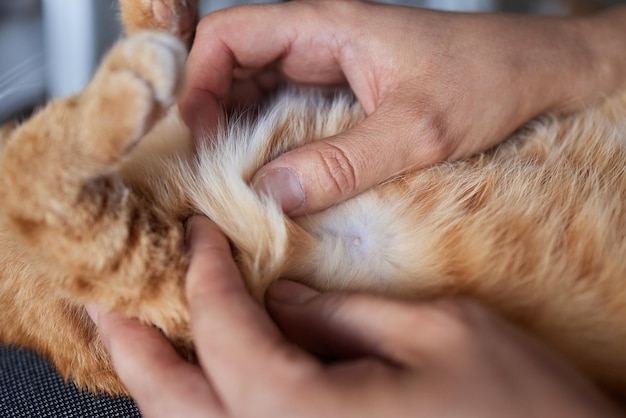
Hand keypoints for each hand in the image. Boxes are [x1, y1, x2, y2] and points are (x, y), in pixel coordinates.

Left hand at [90, 216, 621, 417]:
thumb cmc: (519, 412)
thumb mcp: (438, 331)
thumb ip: (345, 311)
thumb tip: (284, 294)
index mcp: (301, 416)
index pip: (223, 329)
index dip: (205, 273)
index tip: (198, 232)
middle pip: (172, 402)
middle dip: (134, 345)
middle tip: (104, 302)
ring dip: (158, 383)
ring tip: (136, 338)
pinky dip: (203, 408)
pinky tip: (203, 379)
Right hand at [180, 1, 625, 215]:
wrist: (534, 73)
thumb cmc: (487, 79)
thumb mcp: (417, 130)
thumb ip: (343, 163)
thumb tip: (271, 193)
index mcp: (326, 25)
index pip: (229, 34)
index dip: (199, 80)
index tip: (198, 135)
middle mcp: (319, 39)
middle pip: (234, 63)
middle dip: (212, 112)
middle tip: (213, 169)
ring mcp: (330, 65)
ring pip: (258, 89)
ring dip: (240, 129)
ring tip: (236, 178)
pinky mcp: (344, 91)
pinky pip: (289, 109)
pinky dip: (271, 139)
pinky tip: (275, 173)